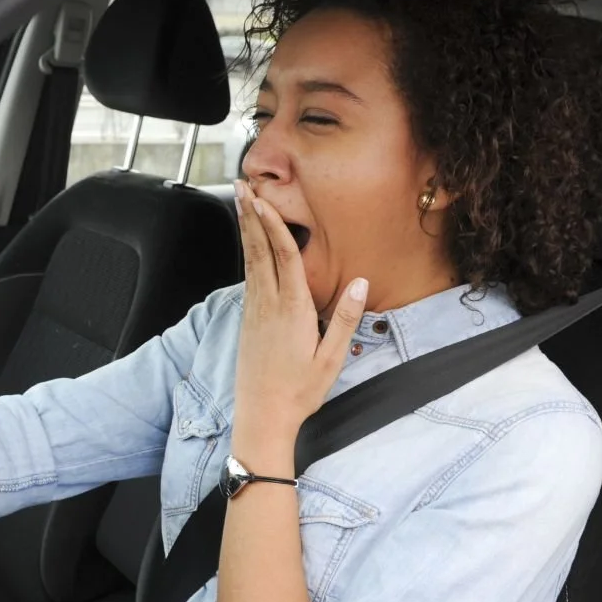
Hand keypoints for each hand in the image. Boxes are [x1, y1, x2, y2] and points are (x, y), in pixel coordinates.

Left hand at [231, 180, 367, 452]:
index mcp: (293, 311)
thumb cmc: (300, 391)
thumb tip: (361, 282)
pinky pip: (248, 277)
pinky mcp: (248, 320)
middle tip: (242, 184)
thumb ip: (346, 318)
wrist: (263, 416)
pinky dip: (247, 253)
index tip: (264, 200)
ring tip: (241, 201)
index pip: (284, 258)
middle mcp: (269, 305)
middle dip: (251, 215)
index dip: (273, 226)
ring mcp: (255, 311)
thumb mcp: (332, 358)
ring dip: (245, 228)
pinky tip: (247, 242)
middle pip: (259, 250)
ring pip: (250, 260)